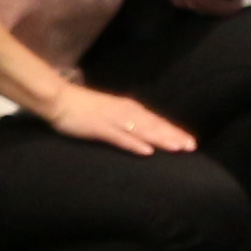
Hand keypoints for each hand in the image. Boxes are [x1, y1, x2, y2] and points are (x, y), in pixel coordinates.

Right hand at [36, 78, 195, 155]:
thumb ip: (125, 122)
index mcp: (129, 109)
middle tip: (192, 147)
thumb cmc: (83, 108)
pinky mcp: (98, 127)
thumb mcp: (110, 113)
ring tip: (178, 148)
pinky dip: (134, 143)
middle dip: (174, 136)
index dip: (174, 132)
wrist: (58, 99)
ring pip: (142, 130)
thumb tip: (143, 134)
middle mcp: (125, 112)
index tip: (191, 143)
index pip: (156, 122)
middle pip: (154, 126)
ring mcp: (112, 119)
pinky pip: (119, 137)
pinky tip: (147, 151)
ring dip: (161, 139)